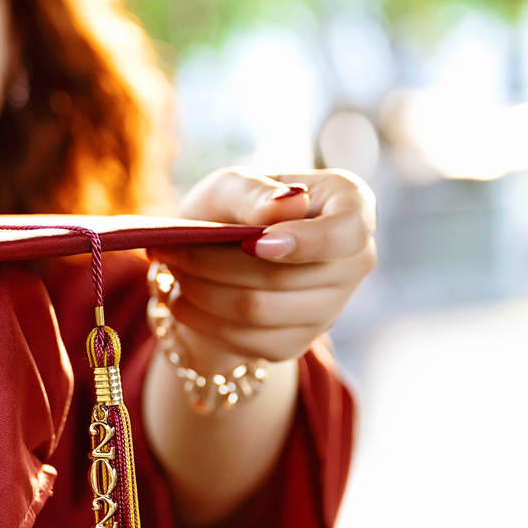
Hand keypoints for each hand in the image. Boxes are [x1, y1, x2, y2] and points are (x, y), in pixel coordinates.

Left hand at [156, 168, 377, 366]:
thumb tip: (292, 203)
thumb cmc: (232, 208)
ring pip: (261, 310)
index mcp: (351, 205)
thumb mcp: (231, 185)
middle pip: (287, 276)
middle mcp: (355, 260)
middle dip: (217, 263)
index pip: (348, 232)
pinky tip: (182, 300)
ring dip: (203, 290)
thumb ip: (255, 191)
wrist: (216, 256)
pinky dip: (205, 320)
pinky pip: (249, 341)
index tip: (253, 243)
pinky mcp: (300, 342)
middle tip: (172, 249)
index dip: (304, 242)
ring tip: (173, 269)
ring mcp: (332, 307)